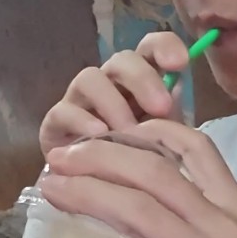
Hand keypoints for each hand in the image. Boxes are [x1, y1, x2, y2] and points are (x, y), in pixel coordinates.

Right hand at [38, 32, 189, 153]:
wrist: (97, 191)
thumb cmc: (135, 159)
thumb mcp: (162, 140)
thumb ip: (171, 116)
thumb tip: (178, 88)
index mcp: (139, 81)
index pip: (150, 48)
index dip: (164, 46)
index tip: (181, 62)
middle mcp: (109, 83)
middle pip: (122, 60)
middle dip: (143, 78)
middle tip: (161, 107)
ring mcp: (79, 99)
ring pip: (89, 78)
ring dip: (112, 102)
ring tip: (129, 131)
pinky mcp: (55, 122)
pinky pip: (63, 111)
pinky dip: (82, 120)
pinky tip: (99, 135)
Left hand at [41, 120, 236, 237]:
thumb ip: (207, 226)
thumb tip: (154, 206)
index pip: (197, 148)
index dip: (150, 130)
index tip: (107, 131)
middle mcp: (225, 228)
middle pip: (155, 171)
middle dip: (100, 157)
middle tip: (59, 160)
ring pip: (139, 212)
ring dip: (87, 197)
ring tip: (51, 194)